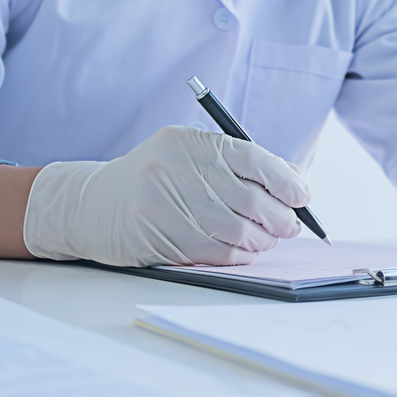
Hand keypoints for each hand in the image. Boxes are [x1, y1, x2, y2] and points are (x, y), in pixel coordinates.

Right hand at [23, 126, 308, 266]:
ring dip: (262, 240)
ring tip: (267, 239)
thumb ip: (234, 163)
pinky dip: (240, 254)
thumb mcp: (188, 155)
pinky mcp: (159, 236)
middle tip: (289, 225)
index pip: (253, 159)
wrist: (94, 204)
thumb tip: (293, 183)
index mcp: (189, 142)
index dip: (286, 181)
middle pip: (251, 199)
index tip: (302, 196)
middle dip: (280, 217)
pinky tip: (244, 251)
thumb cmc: (155, 179)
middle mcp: (177, 170)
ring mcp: (166, 204)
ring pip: (238, 230)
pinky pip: (216, 251)